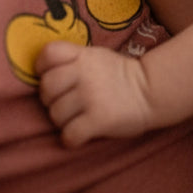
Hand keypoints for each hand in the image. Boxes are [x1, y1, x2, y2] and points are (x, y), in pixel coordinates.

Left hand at [36, 41, 152, 145]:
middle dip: (50, 99)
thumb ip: (73, 60)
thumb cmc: (118, 76)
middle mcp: (85, 72)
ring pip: (55, 114)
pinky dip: (71, 139)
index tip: (49, 76)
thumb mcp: (96, 57)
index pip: (48, 53)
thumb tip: (42, 72)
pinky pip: (69, 134)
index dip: (42, 67)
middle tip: (64, 103)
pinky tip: (80, 134)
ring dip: (62, 121)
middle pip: (46, 87)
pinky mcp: (99, 119)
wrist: (150, 92)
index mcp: (83, 55)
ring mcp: (91, 95)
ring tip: (76, 119)